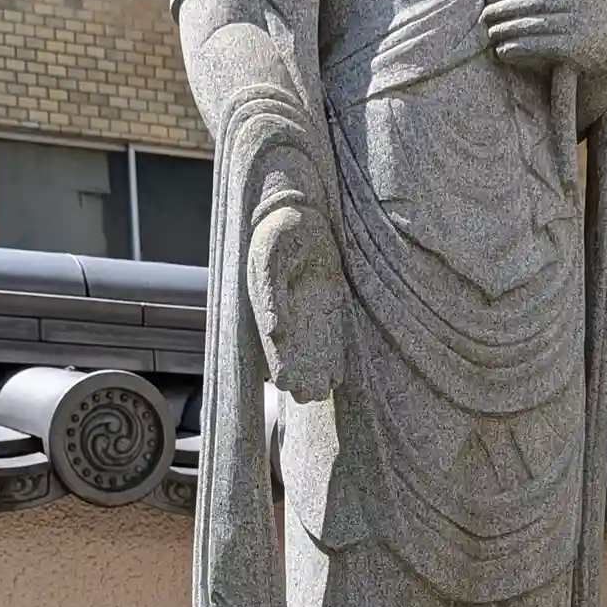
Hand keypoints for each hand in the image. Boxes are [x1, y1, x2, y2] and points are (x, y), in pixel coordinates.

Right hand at [247, 203, 343, 402]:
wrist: (302, 212)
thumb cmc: (281, 230)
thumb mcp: (271, 256)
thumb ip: (271, 293)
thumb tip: (276, 328)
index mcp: (269, 303)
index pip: (273, 342)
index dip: (279, 363)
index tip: (287, 384)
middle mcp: (289, 312)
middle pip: (293, 353)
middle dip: (301, 374)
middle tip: (311, 393)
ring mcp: (310, 310)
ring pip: (313, 349)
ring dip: (317, 370)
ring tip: (324, 390)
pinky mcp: (329, 304)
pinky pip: (332, 335)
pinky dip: (334, 356)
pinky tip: (337, 376)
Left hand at [481, 0, 606, 82]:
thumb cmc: (584, 32)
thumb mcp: (574, 7)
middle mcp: (584, 3)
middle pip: (535, 3)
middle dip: (507, 9)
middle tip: (485, 16)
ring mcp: (583, 25)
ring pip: (536, 24)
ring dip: (509, 29)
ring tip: (492, 33)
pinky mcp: (578, 48)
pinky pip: (541, 45)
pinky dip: (519, 47)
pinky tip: (504, 51)